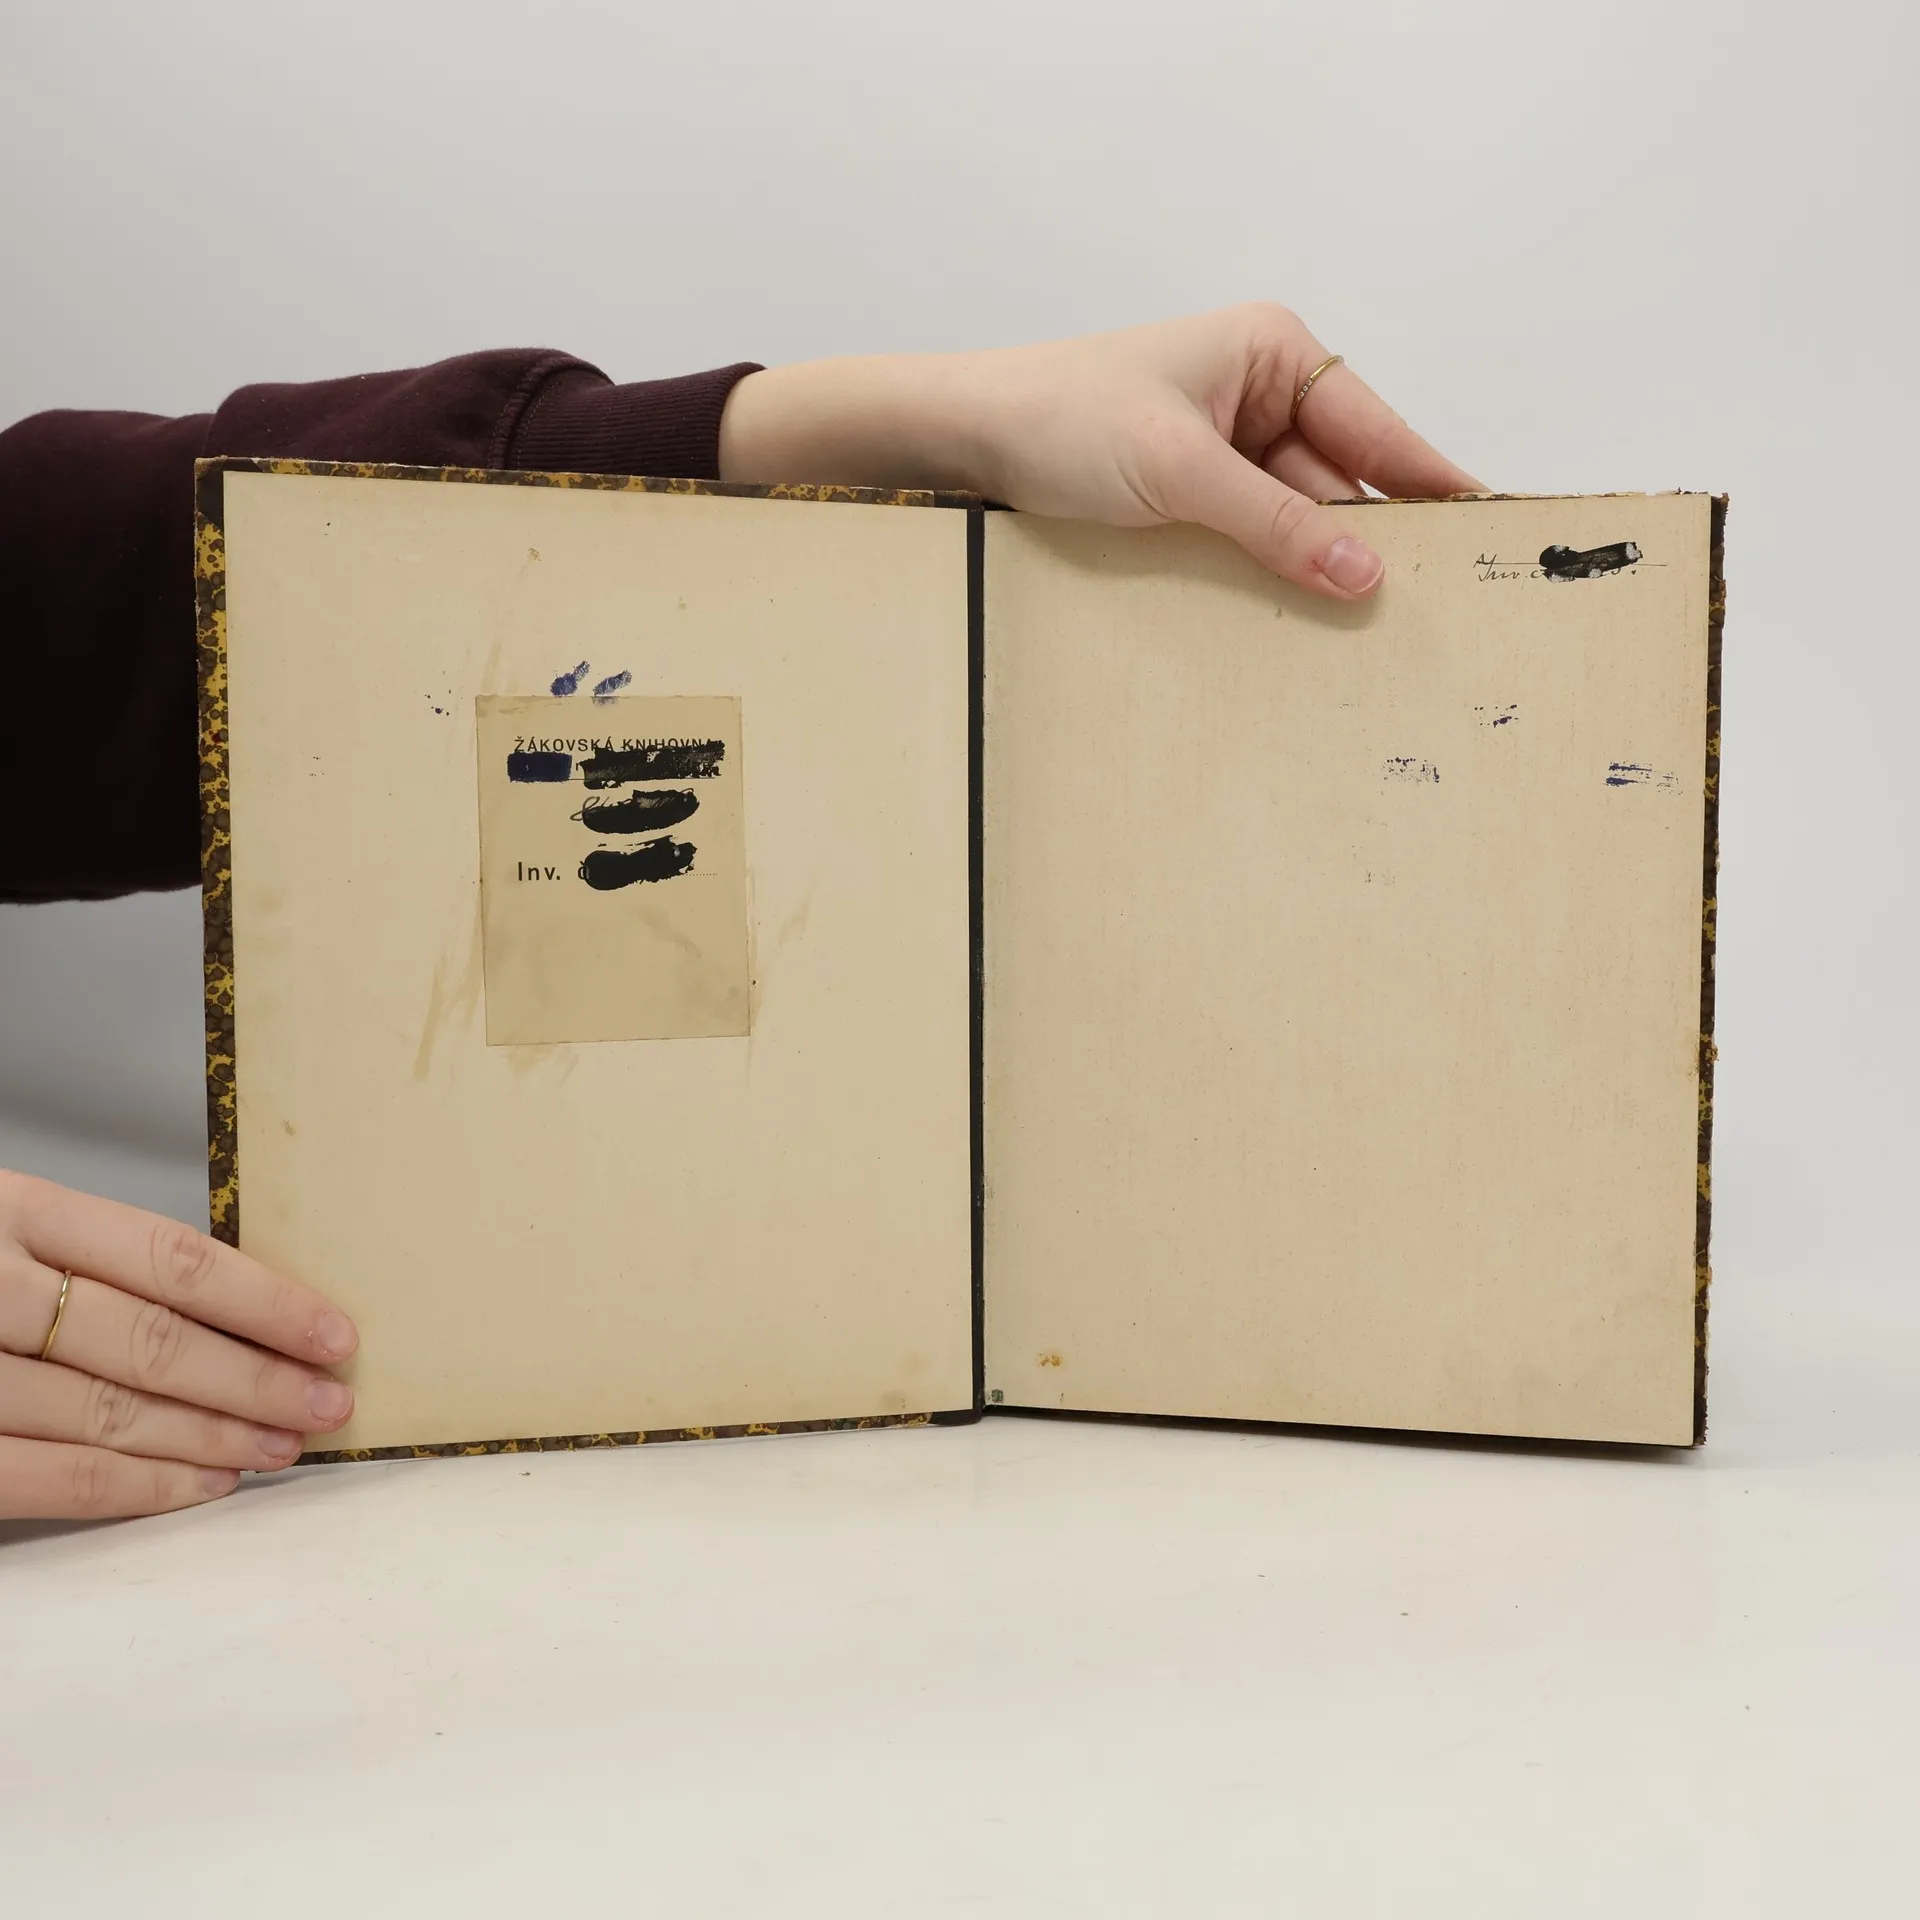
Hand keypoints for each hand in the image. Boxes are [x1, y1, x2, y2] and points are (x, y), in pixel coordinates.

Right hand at [0, 1170, 356, 1519]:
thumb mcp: (2, 1226)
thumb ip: (81, 1258)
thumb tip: (221, 1308)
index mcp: (12, 1208)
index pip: (171, 1257)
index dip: (265, 1300)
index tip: (334, 1332)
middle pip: (150, 1340)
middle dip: (256, 1378)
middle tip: (330, 1402)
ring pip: (107, 1412)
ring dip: (212, 1437)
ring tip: (284, 1447)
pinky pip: (49, 1476)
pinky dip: (136, 1486)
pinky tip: (202, 1486)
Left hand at [717, 303, 1483, 599]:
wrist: (966, 438)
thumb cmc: (1063, 419)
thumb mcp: (1180, 471)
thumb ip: (1275, 523)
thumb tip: (1365, 575)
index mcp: (1274, 352)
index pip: (1376, 427)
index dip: (1430, 484)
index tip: (1486, 531)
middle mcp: (1260, 392)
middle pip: (1343, 479)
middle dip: (1373, 540)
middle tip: (1433, 608)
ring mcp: (1225, 447)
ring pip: (1297, 518)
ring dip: (1317, 567)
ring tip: (1373, 631)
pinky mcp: (1190, 493)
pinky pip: (1252, 537)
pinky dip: (1270, 574)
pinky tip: (1299, 618)